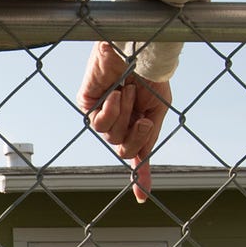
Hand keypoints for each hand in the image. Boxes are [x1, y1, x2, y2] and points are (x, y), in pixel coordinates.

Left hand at [77, 41, 171, 203]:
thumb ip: (148, 137)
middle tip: (142, 114)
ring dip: (124, 115)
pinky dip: (111, 110)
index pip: (137, 155)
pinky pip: (97, 122)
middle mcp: (118, 121)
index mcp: (136, 123)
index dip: (140, 176)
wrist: (141, 49)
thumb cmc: (150, 75)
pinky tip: (114, 94)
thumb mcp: (157, 110)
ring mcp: (101, 112)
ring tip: (127, 91)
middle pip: (124, 148)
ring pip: (111, 136)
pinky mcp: (87, 103)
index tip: (142, 197)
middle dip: (135, 132)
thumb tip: (141, 162)